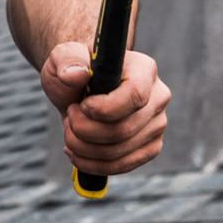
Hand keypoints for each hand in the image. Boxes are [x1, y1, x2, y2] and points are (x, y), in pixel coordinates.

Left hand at [41, 42, 169, 175]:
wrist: (80, 87)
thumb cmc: (75, 68)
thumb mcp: (64, 56)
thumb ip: (67, 59)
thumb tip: (75, 75)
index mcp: (144, 69)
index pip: (135, 96)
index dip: (103, 108)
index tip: (80, 105)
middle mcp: (158, 97)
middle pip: (123, 129)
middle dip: (84, 130)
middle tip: (69, 116)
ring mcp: (157, 124)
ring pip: (119, 151)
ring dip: (83, 147)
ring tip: (70, 130)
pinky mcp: (150, 147)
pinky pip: (123, 165)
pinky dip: (92, 164)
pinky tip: (76, 150)